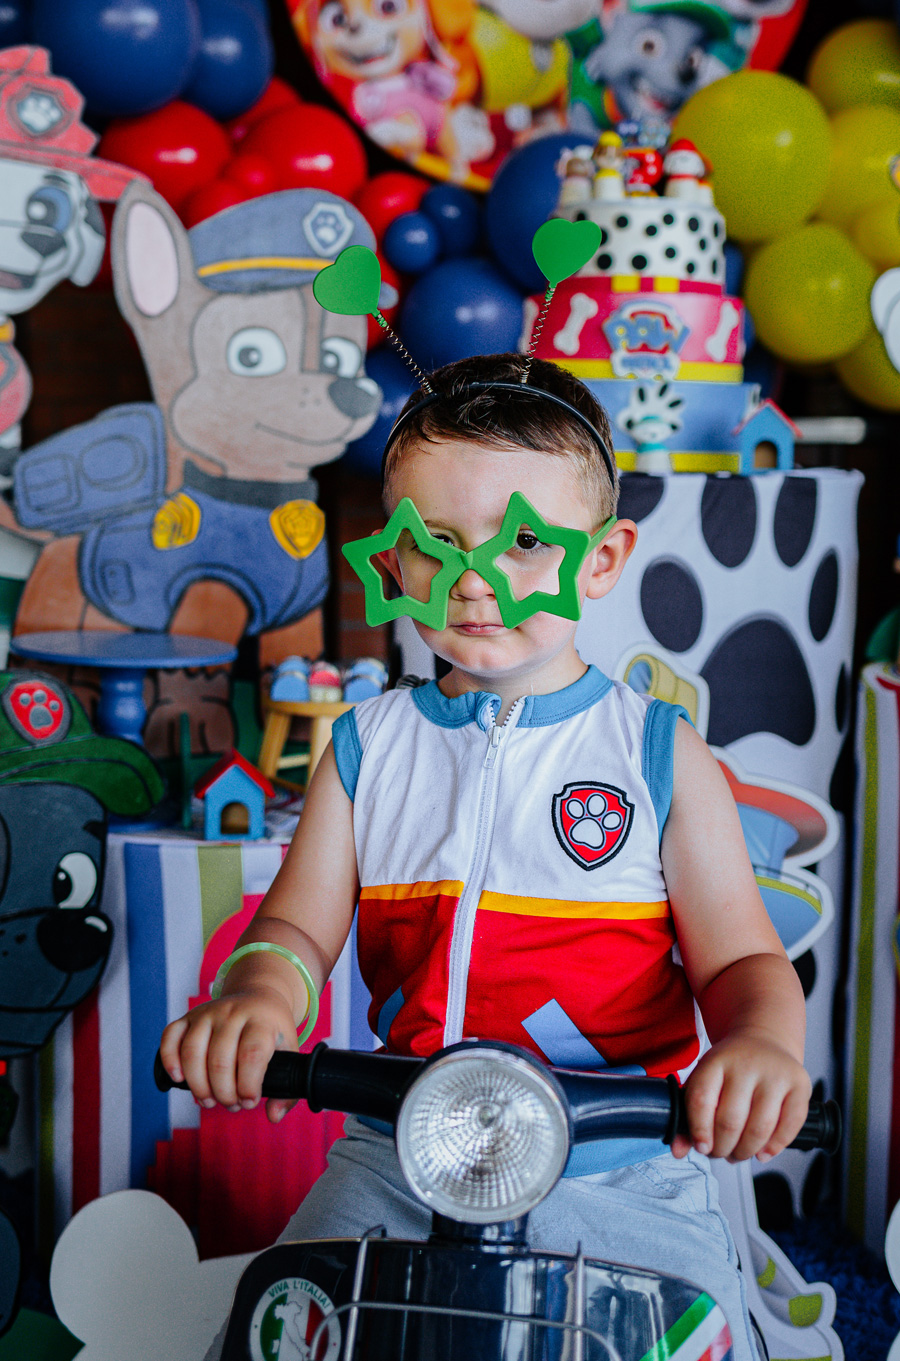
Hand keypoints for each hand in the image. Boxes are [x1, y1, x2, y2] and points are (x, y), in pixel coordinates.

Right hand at [159, 987, 299, 1124]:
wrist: (259, 996)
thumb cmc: (273, 1030)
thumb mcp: (289, 1051)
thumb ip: (287, 1088)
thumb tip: (273, 1116)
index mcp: (261, 1020)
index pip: (251, 1054)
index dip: (248, 1085)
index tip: (249, 1101)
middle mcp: (233, 1012)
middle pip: (219, 1059)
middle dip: (223, 1093)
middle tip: (231, 1104)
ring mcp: (208, 1012)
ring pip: (192, 1052)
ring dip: (198, 1085)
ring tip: (209, 1100)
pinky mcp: (188, 1016)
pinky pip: (170, 1036)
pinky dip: (169, 1060)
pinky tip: (179, 1080)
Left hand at [671, 1029, 811, 1162]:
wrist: (764, 1039)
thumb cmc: (731, 1067)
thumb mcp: (705, 1079)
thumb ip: (689, 1114)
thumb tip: (678, 1150)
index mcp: (717, 1061)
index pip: (702, 1100)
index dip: (699, 1131)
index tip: (701, 1146)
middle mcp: (747, 1064)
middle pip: (730, 1121)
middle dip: (722, 1148)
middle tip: (720, 1153)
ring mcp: (776, 1074)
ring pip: (759, 1129)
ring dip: (746, 1151)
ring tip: (739, 1153)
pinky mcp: (800, 1084)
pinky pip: (790, 1126)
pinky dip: (774, 1147)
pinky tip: (763, 1152)